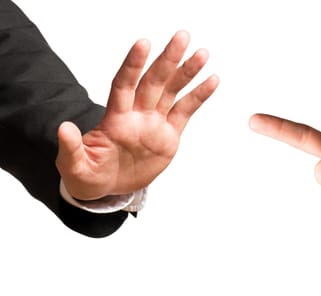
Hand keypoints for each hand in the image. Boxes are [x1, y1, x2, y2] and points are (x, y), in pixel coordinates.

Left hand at [56, 31, 218, 199]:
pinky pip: (186, 112)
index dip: (133, 65)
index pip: (124, 85)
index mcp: (115, 119)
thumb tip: (63, 129)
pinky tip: (211, 80)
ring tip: (202, 54)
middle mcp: (137, 115)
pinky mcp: (169, 136)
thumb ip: (71, 149)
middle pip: (154, 82)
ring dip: (187, 72)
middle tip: (181, 37)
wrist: (109, 187)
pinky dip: (198, 96)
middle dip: (167, 60)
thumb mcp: (75, 165)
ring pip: (172, 92)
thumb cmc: (89, 174)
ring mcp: (154, 123)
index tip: (143, 44)